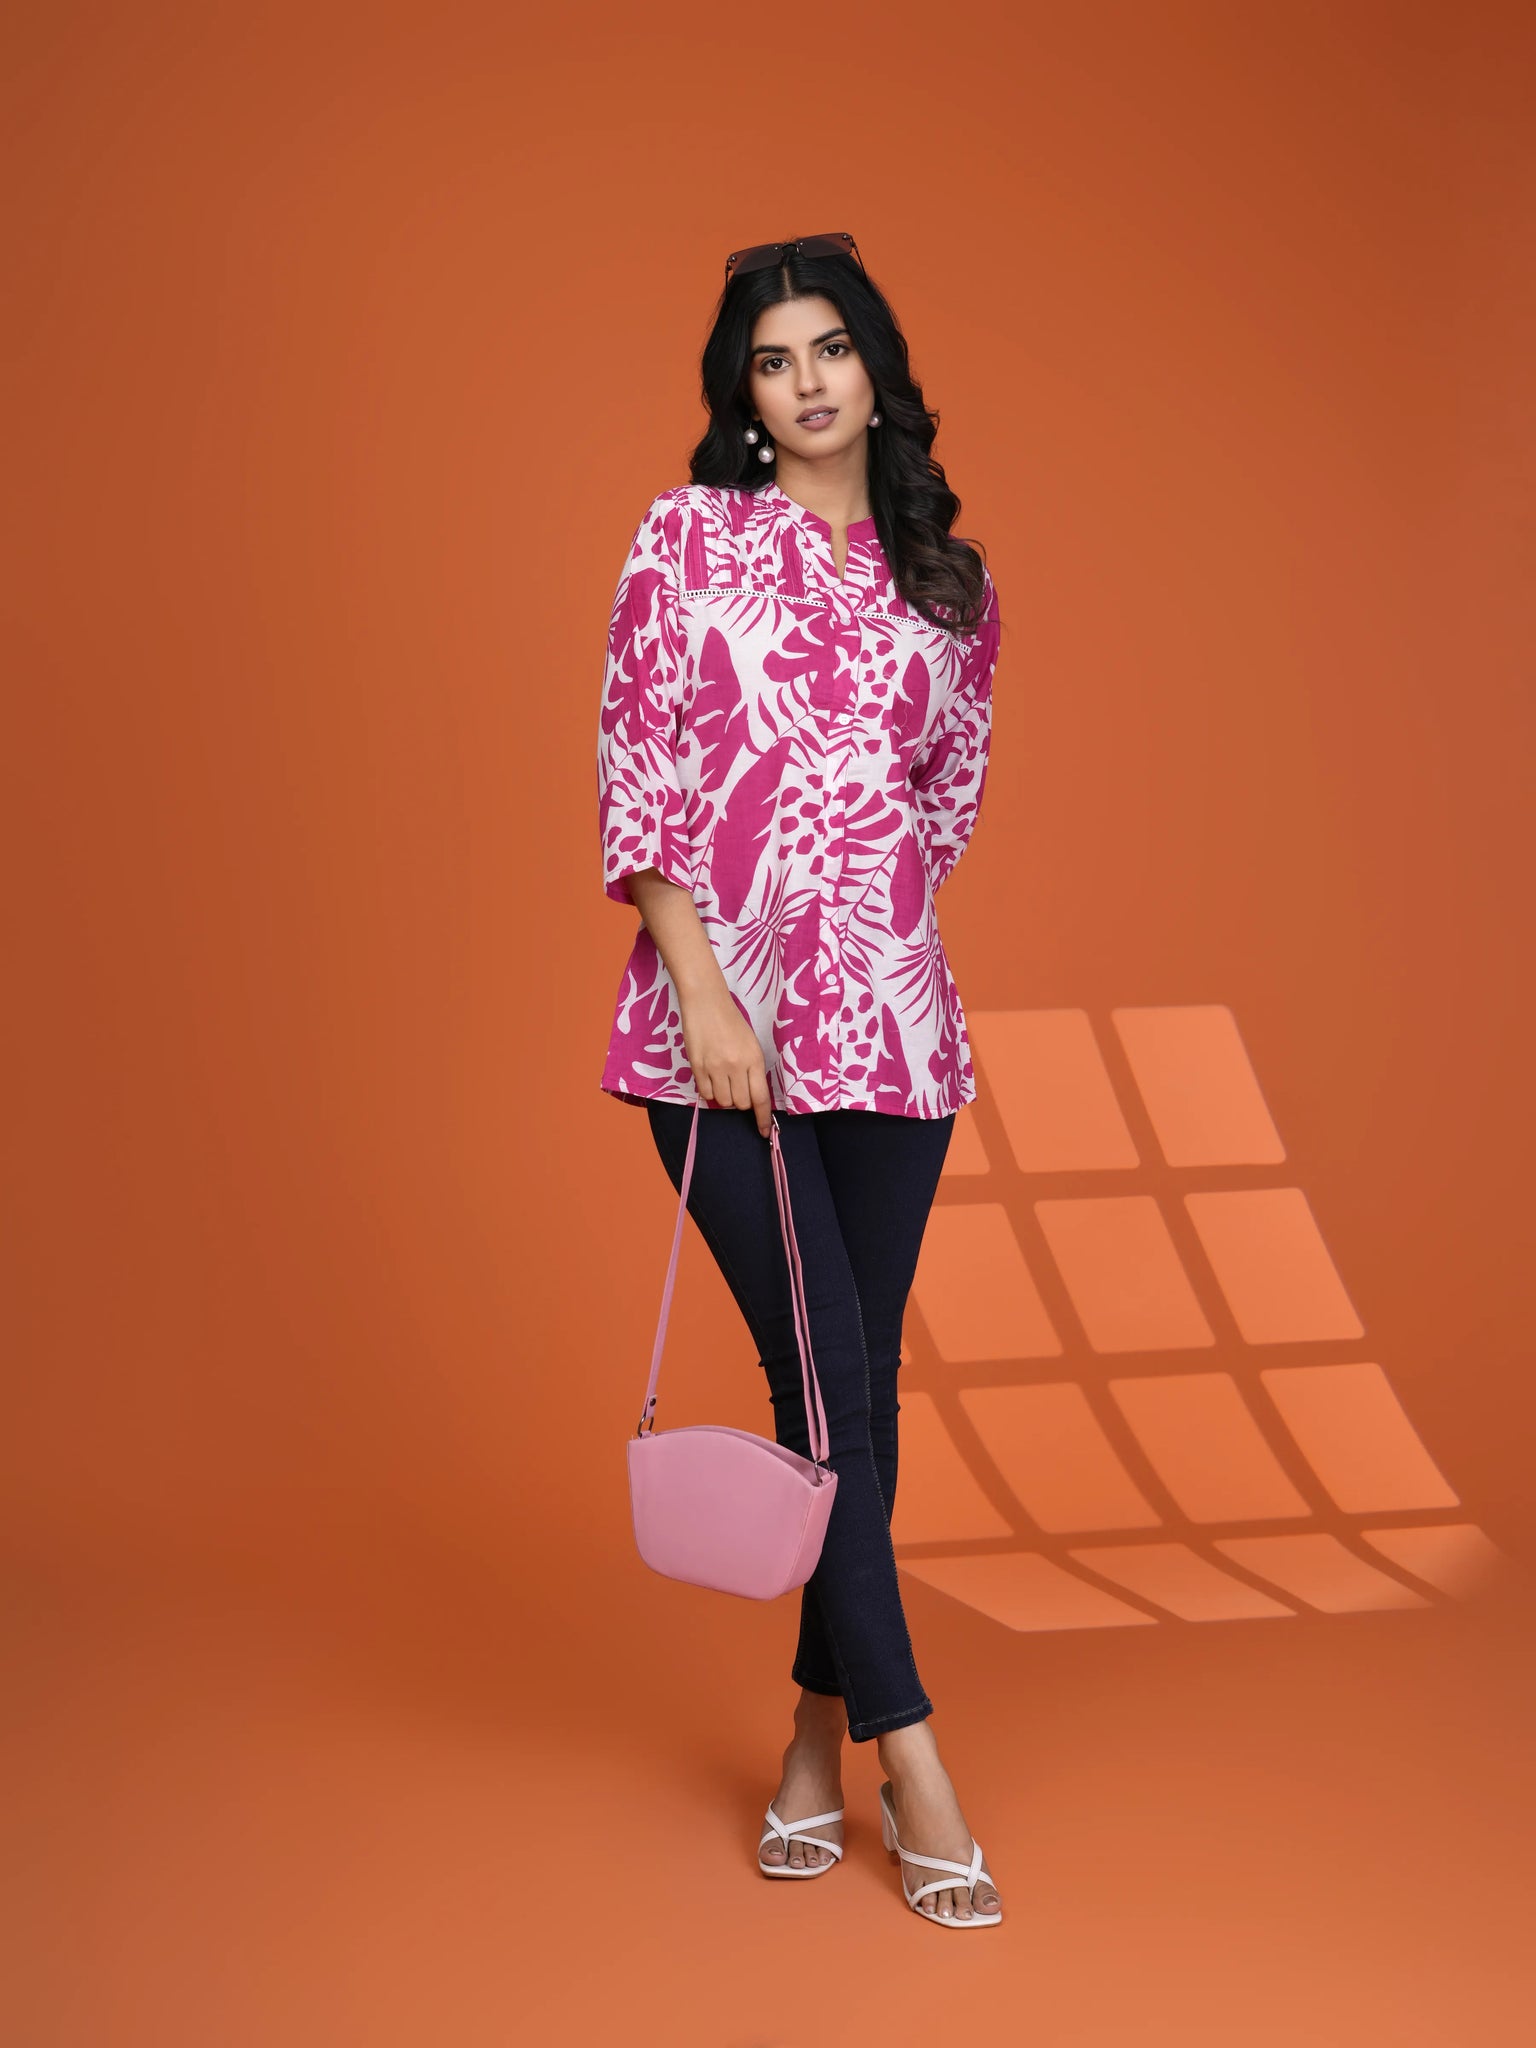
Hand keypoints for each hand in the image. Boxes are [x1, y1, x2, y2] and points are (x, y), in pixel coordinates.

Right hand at [680, 988, 772, 1137]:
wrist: (706, 1002)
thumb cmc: (731, 1022)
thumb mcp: (751, 1044)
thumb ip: (752, 1070)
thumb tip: (751, 1097)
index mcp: (754, 1059)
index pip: (761, 1098)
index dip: (763, 1119)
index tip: (764, 1131)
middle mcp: (736, 1066)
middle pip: (740, 1104)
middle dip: (741, 1102)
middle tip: (737, 1087)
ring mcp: (715, 1067)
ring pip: (723, 1101)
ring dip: (724, 1097)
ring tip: (722, 1079)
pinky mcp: (697, 1067)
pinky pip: (705, 1093)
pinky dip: (710, 1091)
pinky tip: (711, 1077)